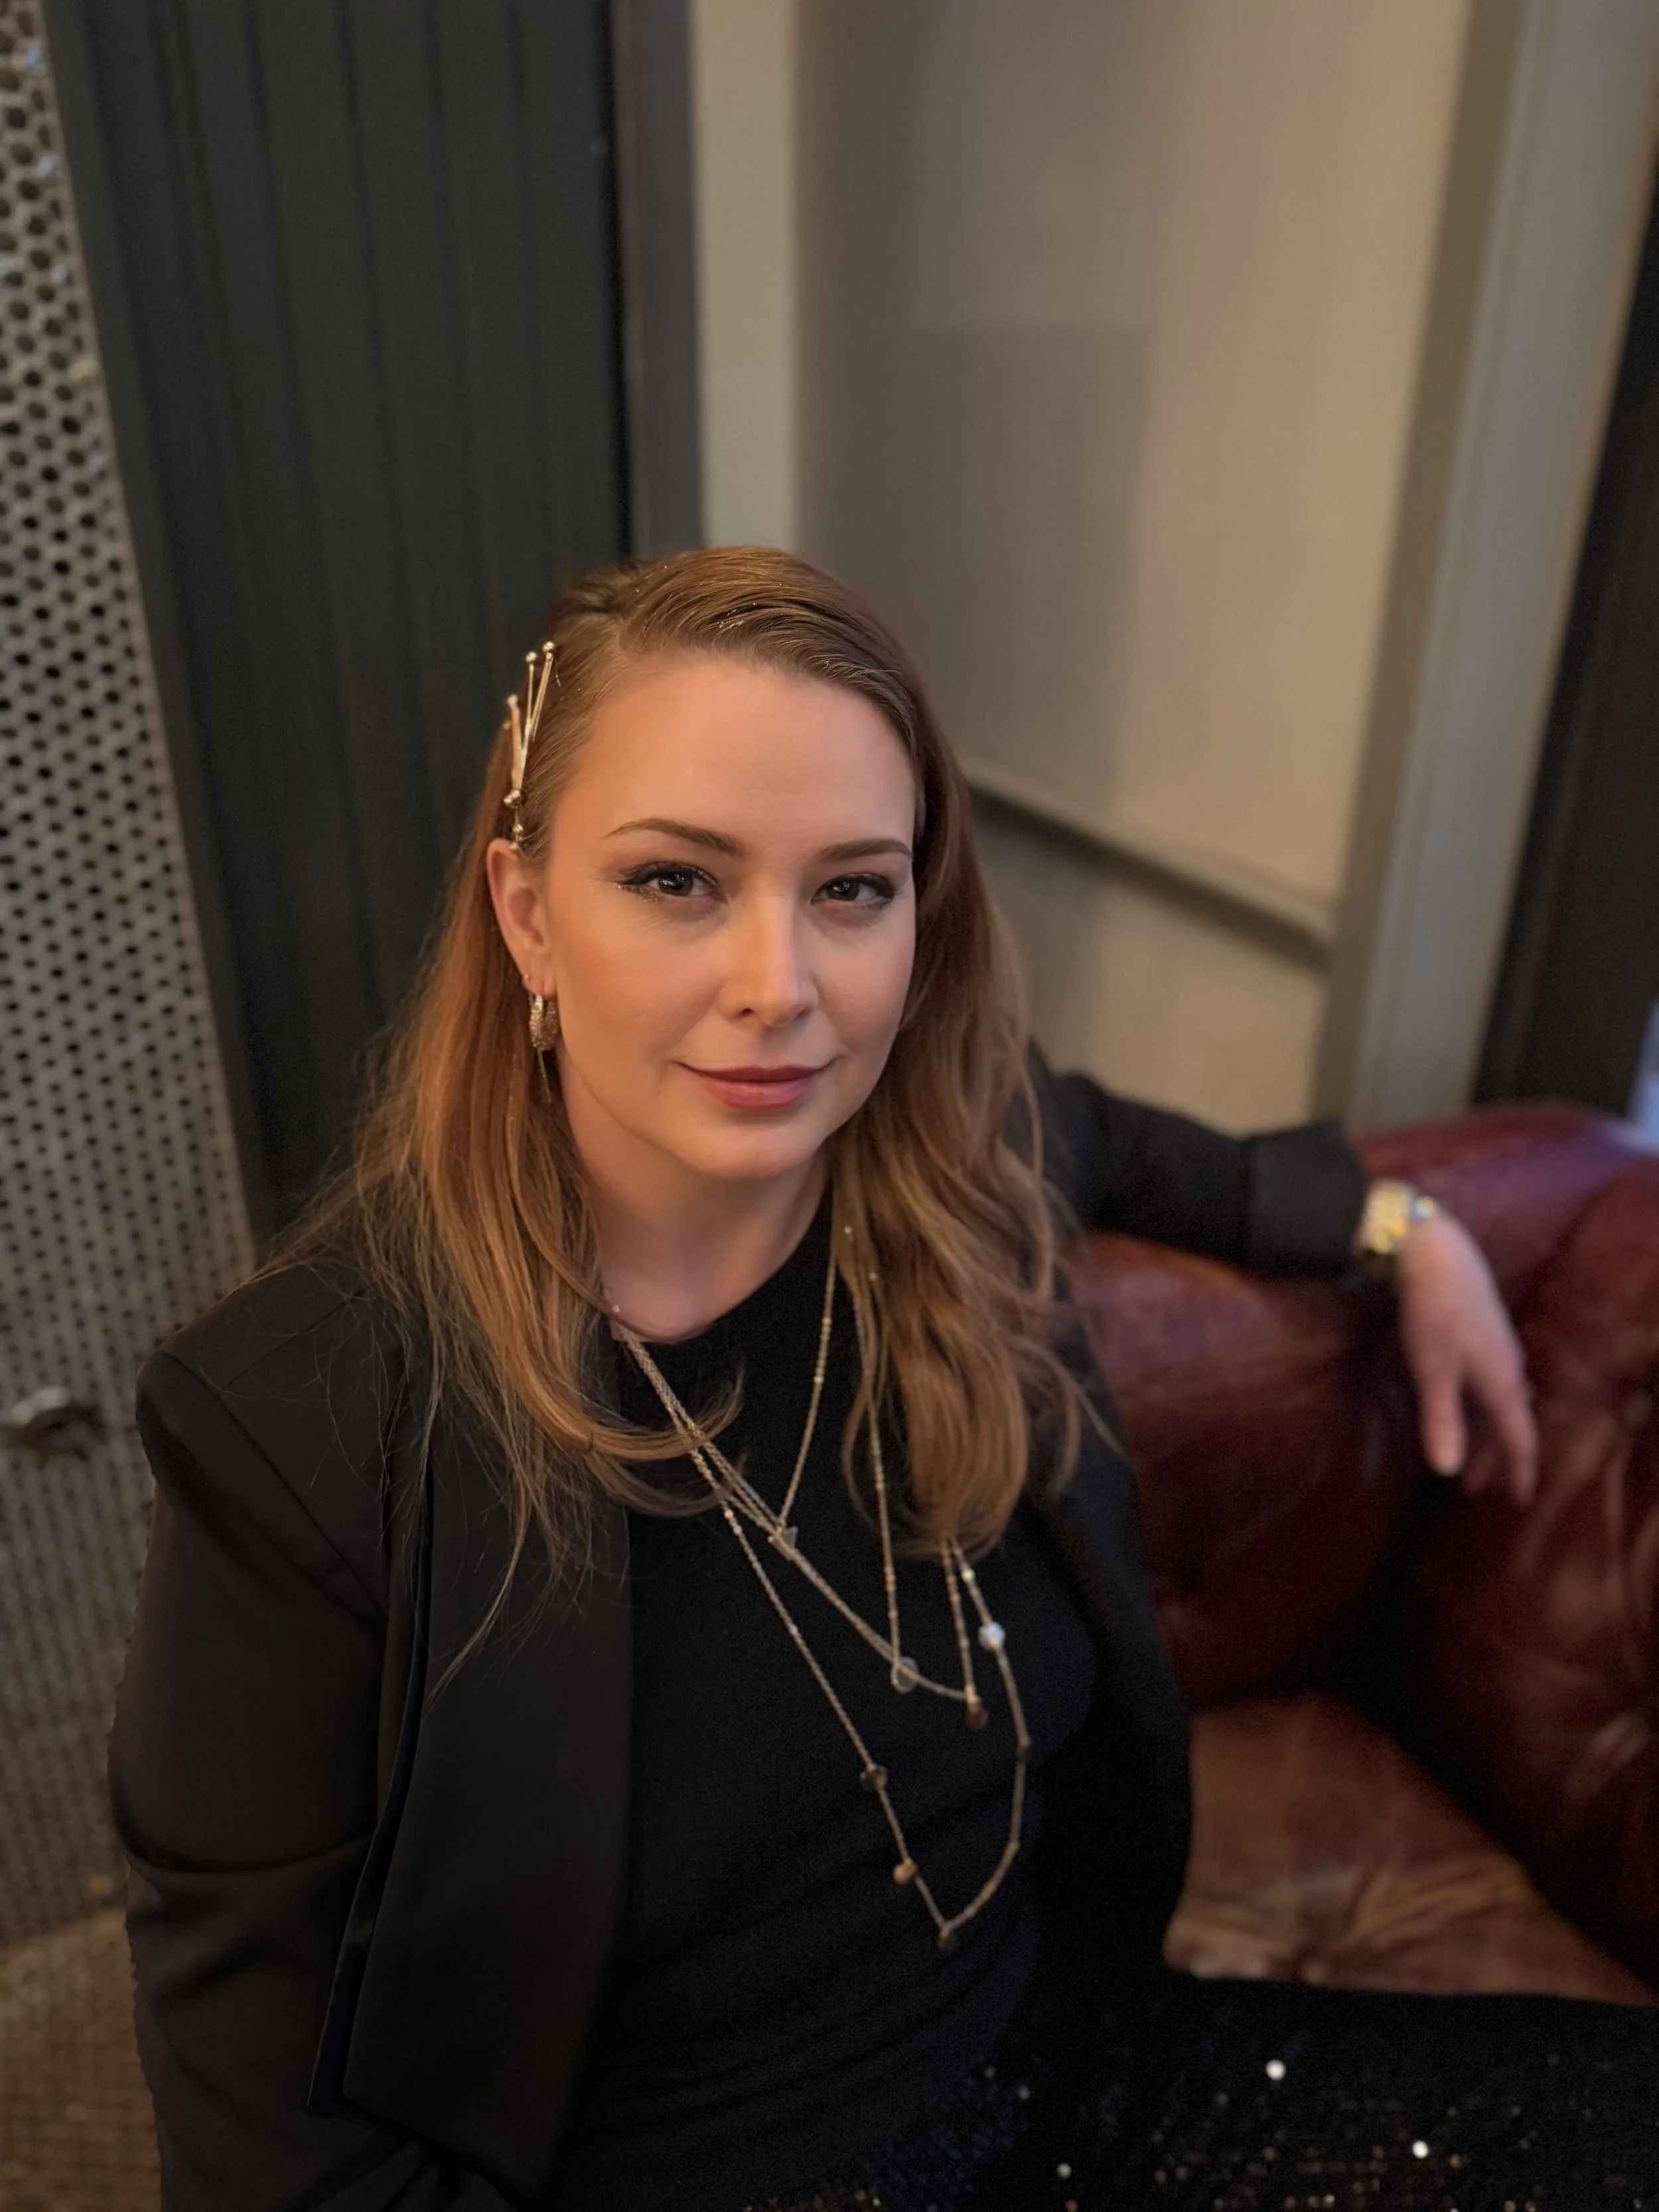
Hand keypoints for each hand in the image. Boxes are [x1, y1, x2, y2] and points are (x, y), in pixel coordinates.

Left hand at [1394, 1212, 1536, 1503]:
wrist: (1438, 1254)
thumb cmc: (1435, 1314)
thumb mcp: (1433, 1372)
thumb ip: (1441, 1421)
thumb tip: (1447, 1470)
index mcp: (1502, 1383)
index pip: (1518, 1438)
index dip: (1518, 1471)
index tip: (1518, 1500)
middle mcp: (1509, 1368)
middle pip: (1507, 1423)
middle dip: (1492, 1457)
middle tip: (1474, 1488)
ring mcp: (1498, 1348)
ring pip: (1497, 1402)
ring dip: (1483, 1432)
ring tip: (1465, 1453)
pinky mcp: (1484, 1332)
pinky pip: (1490, 1383)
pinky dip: (1479, 1405)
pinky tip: (1463, 1403)